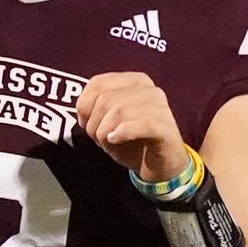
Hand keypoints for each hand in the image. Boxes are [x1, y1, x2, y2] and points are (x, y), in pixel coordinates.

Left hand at [75, 72, 190, 181]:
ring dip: (104, 132)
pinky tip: (116, 140)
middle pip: (105, 99)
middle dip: (93, 123)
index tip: (85, 122)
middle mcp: (149, 89)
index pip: (97, 83)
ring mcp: (160, 107)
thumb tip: (82, 110)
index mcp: (134, 81)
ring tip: (108, 142)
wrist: (160, 166)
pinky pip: (139, 125)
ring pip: (118, 112)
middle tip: (98, 138)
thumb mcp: (108, 121)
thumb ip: (94, 108)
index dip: (84, 106)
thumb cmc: (132, 141)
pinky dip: (121, 134)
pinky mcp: (165, 127)